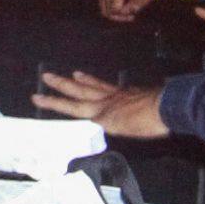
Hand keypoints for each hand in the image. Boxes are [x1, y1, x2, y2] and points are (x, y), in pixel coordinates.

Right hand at [34, 70, 168, 140]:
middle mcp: (106, 100)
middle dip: (61, 85)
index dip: (53, 103)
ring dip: (83, 80)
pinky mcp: (131, 92)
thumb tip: (90, 126)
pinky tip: (108, 86)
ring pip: (96, 85)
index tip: (36, 97)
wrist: (168, 107)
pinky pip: (112, 86)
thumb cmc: (145, 123)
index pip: (71, 107)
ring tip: (74, 73)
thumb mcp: (121, 130)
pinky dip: (104, 84)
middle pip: (79, 91)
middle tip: (46, 75)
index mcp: (101, 111)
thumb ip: (104, 126)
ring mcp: (119, 94)